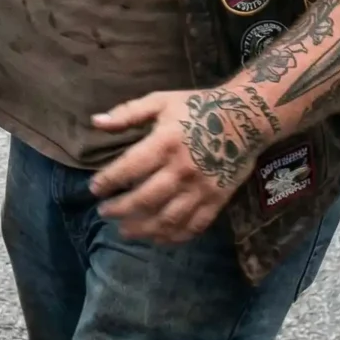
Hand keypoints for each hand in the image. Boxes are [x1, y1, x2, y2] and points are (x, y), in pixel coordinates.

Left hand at [87, 87, 274, 243]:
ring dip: (142, 229)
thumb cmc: (197, 107)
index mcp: (165, 143)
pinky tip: (157, 237)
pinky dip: (173, 237)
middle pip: (145, 199)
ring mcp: (201, 189)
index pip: (129, 169)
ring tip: (124, 231)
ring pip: (167, 219)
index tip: (94, 189)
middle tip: (103, 212)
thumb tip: (95, 122)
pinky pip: (193, 226)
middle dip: (119, 209)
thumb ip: (127, 113)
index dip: (108, 182)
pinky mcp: (217, 201)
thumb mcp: (160, 101)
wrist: (245, 120)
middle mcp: (182, 170)